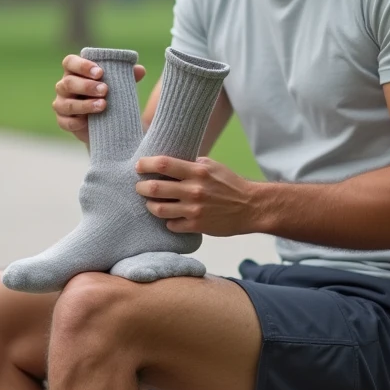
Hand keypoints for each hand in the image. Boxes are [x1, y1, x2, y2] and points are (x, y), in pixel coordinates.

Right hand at [53, 54, 146, 143]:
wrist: (108, 123)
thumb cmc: (110, 95)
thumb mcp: (119, 85)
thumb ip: (128, 76)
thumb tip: (140, 70)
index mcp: (74, 71)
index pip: (70, 62)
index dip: (82, 65)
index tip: (100, 72)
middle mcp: (64, 85)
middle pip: (68, 82)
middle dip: (87, 86)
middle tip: (105, 89)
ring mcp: (61, 104)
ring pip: (67, 103)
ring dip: (85, 104)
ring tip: (103, 105)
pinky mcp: (63, 121)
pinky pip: (66, 122)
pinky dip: (77, 122)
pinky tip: (87, 121)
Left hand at [134, 156, 259, 236]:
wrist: (251, 207)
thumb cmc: (231, 184)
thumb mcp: (213, 166)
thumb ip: (191, 164)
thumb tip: (169, 163)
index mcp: (197, 171)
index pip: (164, 164)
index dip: (146, 164)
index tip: (139, 166)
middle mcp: (194, 190)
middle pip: (155, 187)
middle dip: (141, 187)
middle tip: (140, 187)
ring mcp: (194, 209)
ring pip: (158, 209)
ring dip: (150, 205)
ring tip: (151, 203)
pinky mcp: (196, 225)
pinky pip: (171, 225)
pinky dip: (168, 221)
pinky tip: (170, 217)